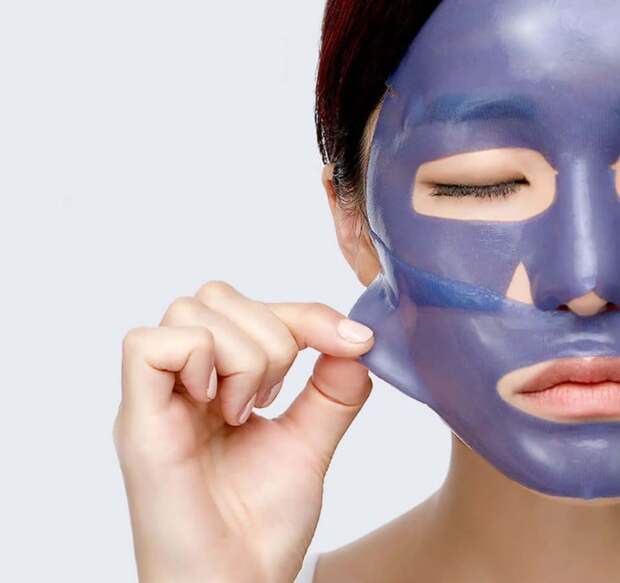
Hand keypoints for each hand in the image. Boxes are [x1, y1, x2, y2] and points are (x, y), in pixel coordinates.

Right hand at [114, 281, 373, 582]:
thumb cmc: (259, 524)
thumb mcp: (310, 442)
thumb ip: (333, 392)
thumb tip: (353, 341)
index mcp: (216, 379)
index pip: (252, 305)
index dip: (306, 313)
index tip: (352, 342)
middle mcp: (182, 380)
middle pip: (216, 295)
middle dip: (270, 336)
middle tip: (272, 396)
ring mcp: (157, 396)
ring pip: (190, 311)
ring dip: (239, 354)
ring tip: (245, 410)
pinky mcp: (138, 419)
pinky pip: (150, 345)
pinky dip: (199, 361)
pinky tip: (217, 407)